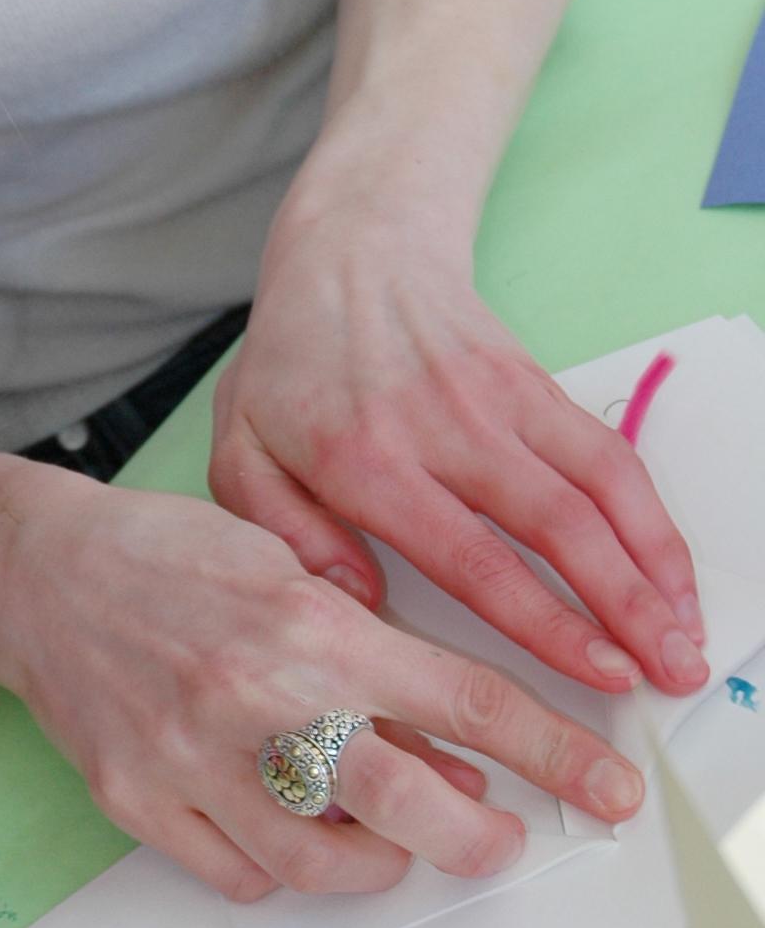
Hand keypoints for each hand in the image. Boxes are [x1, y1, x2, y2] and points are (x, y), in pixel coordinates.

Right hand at [0, 456, 643, 903]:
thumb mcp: (286, 569)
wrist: (35, 572)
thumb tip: (447, 745)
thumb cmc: (164, 558)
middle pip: (409, 807)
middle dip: (478, 838)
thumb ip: (367, 651)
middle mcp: (257, 700)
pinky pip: (241, 874)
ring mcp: (193, 760)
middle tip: (494, 837)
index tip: (606, 789)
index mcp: (310, 627)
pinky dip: (284, 869)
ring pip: (324, 861)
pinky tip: (291, 829)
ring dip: (378, 861)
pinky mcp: (139, 800)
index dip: (553, 754)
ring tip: (387, 835)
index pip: (465, 702)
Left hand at [211, 209, 705, 697]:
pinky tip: (672, 574)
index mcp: (365, 460)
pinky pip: (610, 455)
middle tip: (672, 676)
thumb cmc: (289, 366)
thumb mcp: (239, 449)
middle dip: (626, 608)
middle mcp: (444, 428)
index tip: (598, 675)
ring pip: (602, 488)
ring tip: (688, 639)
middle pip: (558, 526)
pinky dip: (651, 517)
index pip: (473, 557)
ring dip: (657, 566)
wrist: (347, 251)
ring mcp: (500, 401)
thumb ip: (282, 531)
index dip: (545, 623)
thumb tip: (358, 601)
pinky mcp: (538, 383)